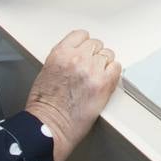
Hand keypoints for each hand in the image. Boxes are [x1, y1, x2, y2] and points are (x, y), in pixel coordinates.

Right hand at [23, 29, 121, 160]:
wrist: (49, 126)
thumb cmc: (44, 106)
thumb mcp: (47, 71)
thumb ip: (63, 59)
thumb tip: (77, 56)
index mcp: (60, 53)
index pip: (81, 35)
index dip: (84, 44)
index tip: (85, 52)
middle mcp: (76, 58)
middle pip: (96, 44)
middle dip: (94, 55)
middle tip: (90, 69)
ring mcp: (91, 70)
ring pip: (107, 55)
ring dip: (104, 65)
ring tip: (96, 77)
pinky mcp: (103, 83)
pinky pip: (116, 67)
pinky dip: (112, 73)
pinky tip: (105, 81)